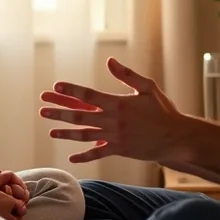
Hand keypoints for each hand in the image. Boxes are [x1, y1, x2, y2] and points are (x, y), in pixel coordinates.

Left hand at [40, 57, 196, 164]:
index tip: (56, 87)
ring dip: (66, 132)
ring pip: (84, 134)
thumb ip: (126, 75)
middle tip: (43, 109)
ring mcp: (114, 137)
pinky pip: (98, 153)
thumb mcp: (147, 87)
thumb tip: (109, 61)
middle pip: (80, 115)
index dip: (71, 91)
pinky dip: (84, 156)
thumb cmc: (162, 110)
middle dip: (60, 112)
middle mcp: (113, 120)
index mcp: (118, 103)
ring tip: (51, 130)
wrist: (176, 137)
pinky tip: (71, 157)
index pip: (88, 95)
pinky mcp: (119, 149)